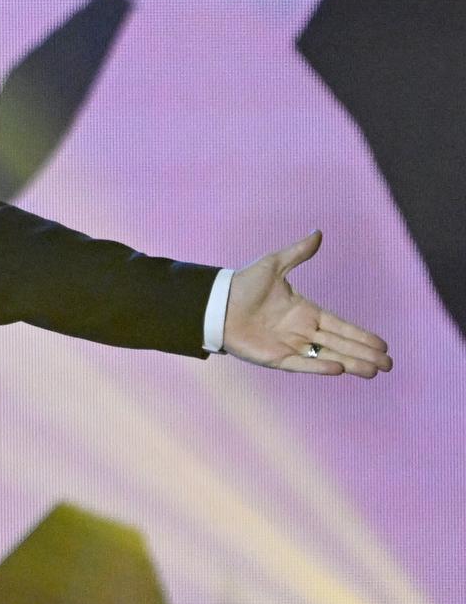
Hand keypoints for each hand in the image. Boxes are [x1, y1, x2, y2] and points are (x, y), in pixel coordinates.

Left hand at [221, 231, 391, 377]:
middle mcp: (301, 331)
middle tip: (388, 363)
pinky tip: (339, 369)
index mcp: (306, 312)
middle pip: (341, 344)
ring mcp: (289, 345)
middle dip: (365, 354)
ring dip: (351, 363)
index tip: (383, 344)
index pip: (341, 326)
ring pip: (327, 356)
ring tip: (374, 370)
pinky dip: (319, 367)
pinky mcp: (275, 357)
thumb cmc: (242, 284)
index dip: (362, 335)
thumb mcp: (273, 264)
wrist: (215, 302)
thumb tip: (318, 232)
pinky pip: (301, 364)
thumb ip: (298, 252)